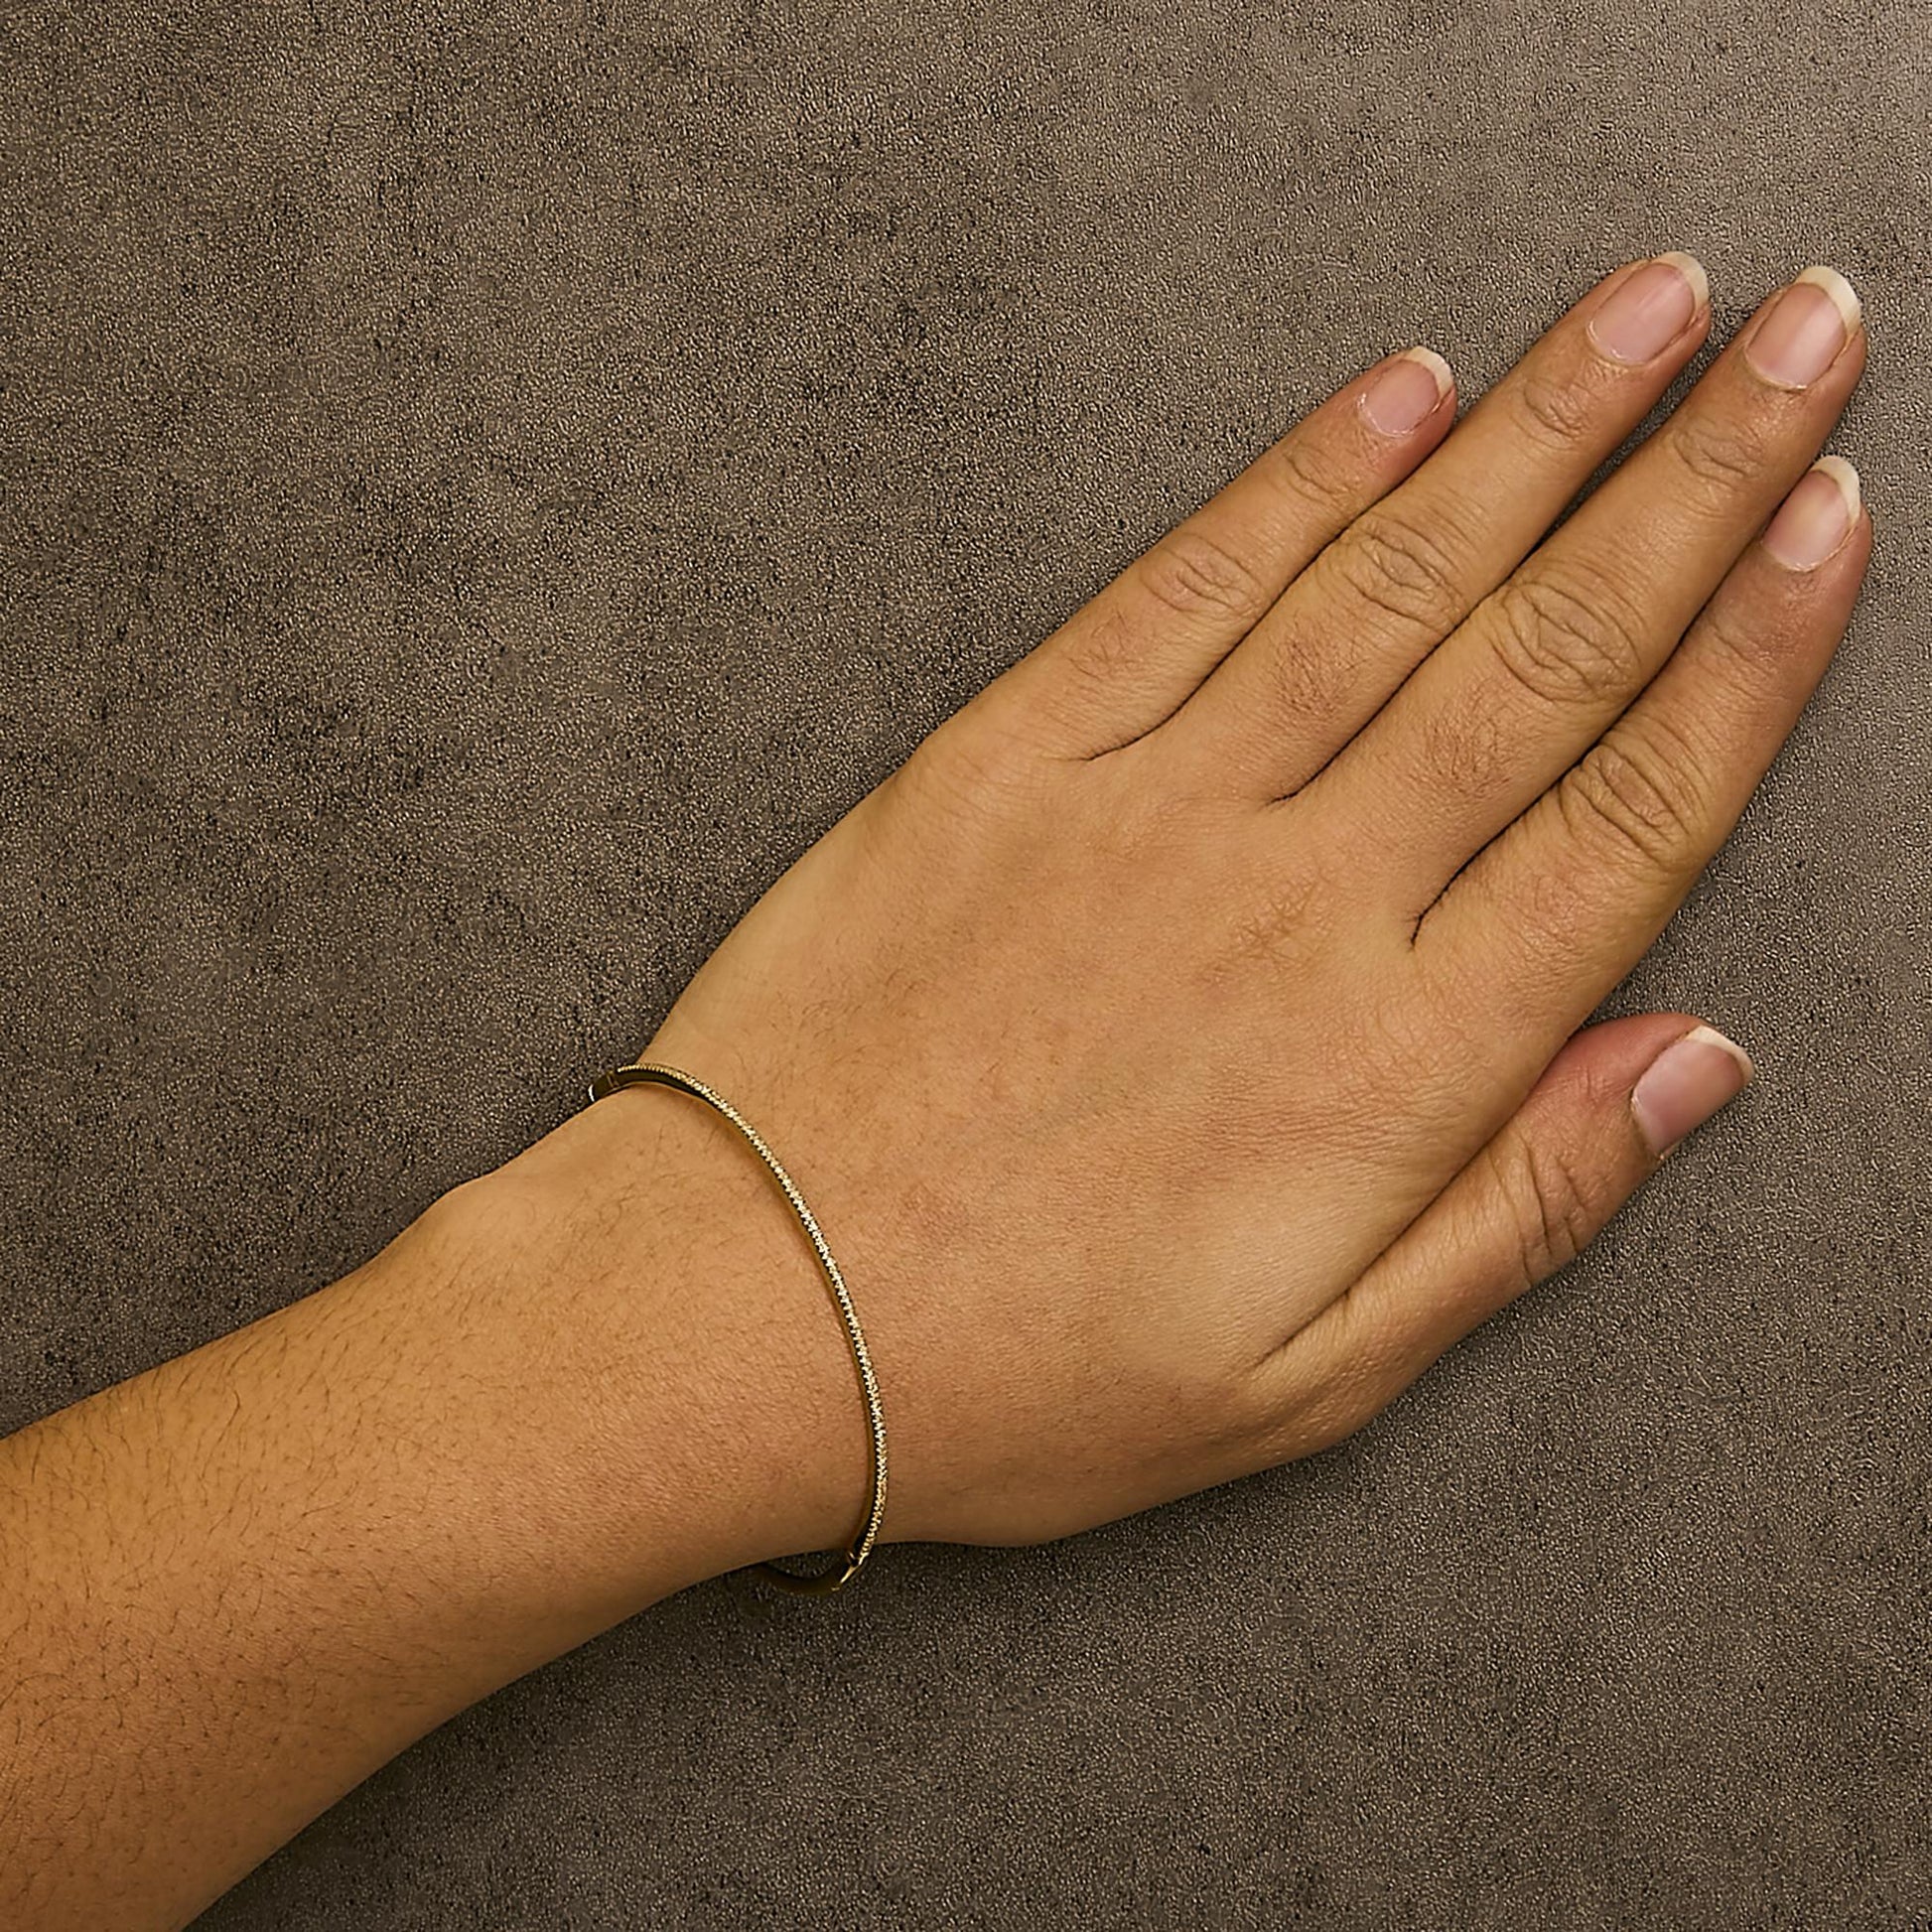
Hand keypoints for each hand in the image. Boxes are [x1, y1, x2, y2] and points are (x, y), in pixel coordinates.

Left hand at [553, 253, 1868, 1557]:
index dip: (1754, 653)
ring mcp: (1143, 806)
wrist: (741, 1308)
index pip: (1629, 814)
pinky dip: (1295, 481)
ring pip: (1386, 583)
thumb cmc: (1017, 1369)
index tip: (1832, 523)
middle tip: (1798, 335)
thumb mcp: (1306, 1375)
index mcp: (1392, 1060)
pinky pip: (1182, 588)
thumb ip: (1519, 1209)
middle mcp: (1293, 899)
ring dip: (1533, 429)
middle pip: (1544, 654)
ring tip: (1647, 312)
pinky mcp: (1005, 758)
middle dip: (1694, 480)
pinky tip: (1393, 394)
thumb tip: (1690, 1063)